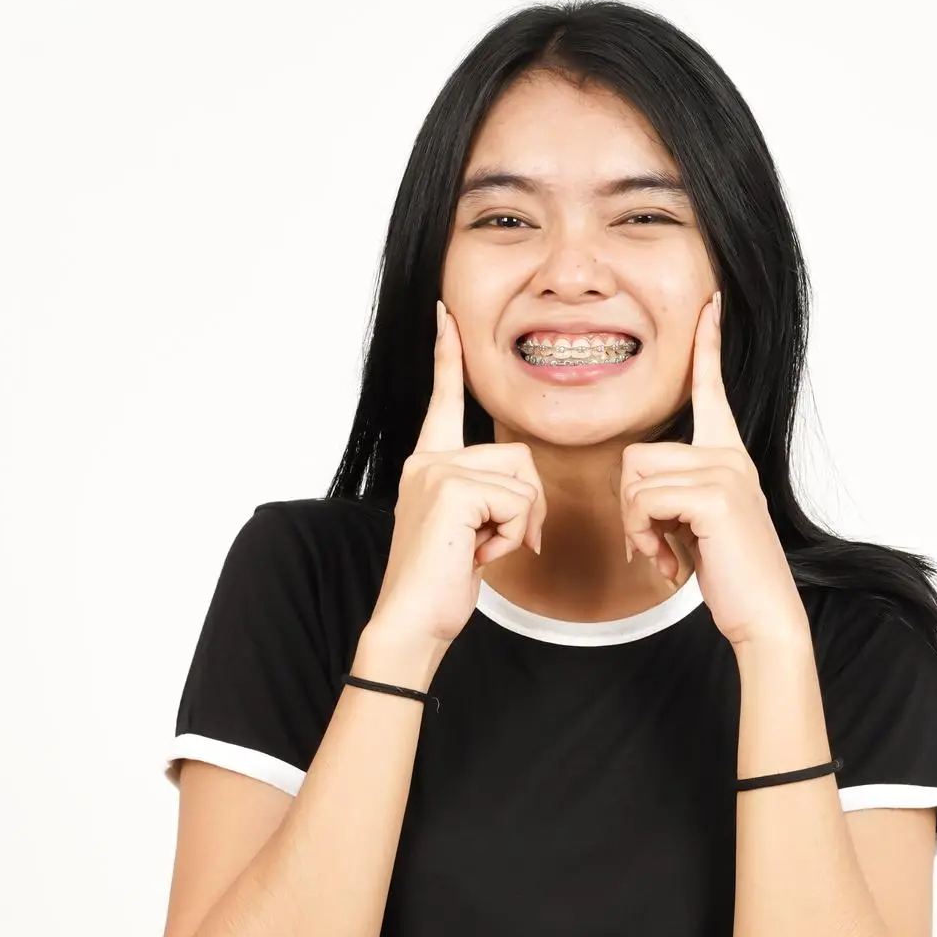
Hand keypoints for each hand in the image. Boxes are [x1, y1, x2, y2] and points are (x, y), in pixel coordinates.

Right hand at [369, 301, 548, 646]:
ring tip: (477, 551)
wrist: (411, 622)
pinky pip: (518, 502)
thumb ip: (485, 497)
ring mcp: (436, 471)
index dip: (447, 355)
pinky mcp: (451, 489)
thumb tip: (523, 490)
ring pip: (524, 481)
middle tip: (491, 544)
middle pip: (519, 456)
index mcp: (428, 463)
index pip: (443, 399)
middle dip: (525, 508)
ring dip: (517, 526)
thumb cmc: (440, 583)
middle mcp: (427, 459)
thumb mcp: (468, 530)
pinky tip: (475, 555)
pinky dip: (510, 537)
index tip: (444, 314)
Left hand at [620, 293, 806, 647]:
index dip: (708, 345)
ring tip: (669, 554)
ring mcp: (725, 472)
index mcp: (729, 457)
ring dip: (637, 528)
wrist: (765, 615)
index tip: (710, 302)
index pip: (712, 390)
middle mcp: (730, 456)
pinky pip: (643, 500)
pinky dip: (644, 537)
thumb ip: (677, 493)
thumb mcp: (699, 524)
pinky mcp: (714, 495)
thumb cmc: (731, 576)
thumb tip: (639, 487)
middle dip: (632, 509)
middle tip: (659, 545)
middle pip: (637, 454)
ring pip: (635, 479)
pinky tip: (672, 564)